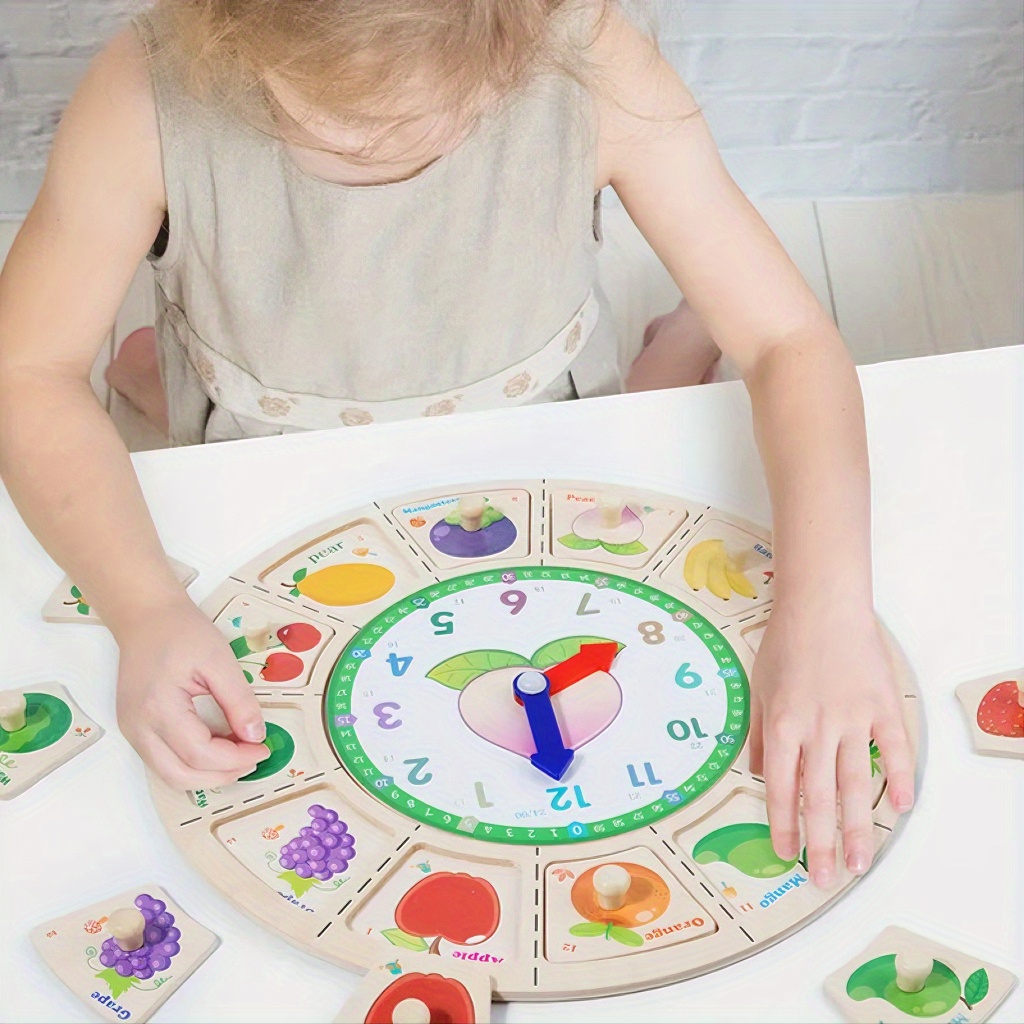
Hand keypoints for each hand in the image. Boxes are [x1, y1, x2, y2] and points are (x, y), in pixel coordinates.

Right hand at [115, 597, 268, 788]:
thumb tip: (255, 736)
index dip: (236, 759)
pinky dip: (192, 763)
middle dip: (222, 775)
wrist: (146, 617)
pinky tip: (216, 746)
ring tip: (237, 754)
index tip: (262, 748)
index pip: (200, 754)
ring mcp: (131, 730)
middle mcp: (138, 727)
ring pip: (169, 775)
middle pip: (180, 776)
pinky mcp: (134, 728)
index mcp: (158, 708)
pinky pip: (163, 760)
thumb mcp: (220, 660)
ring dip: (206, 774)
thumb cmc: (181, 632)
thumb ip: (239, 701)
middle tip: (252, 758)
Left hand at [748, 601, 914, 888]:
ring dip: (858, 828)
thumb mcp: (758, 687)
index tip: (786, 855)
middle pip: (818, 797)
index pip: (782, 788)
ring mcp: (852, 718)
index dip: (783, 825)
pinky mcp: (883, 705)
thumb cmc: (785, 643)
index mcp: (782, 724)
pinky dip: (899, 778)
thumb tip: (761, 775)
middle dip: (820, 843)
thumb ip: (759, 734)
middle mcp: (816, 728)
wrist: (822, 604)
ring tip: (860, 864)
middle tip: (824, 879)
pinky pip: (893, 749)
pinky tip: (900, 808)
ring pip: (855, 784)